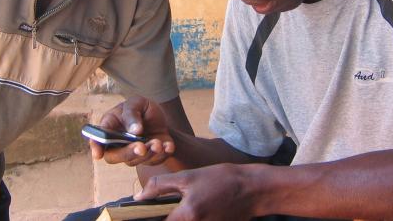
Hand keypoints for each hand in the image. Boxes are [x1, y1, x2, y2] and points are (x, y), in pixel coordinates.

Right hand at [89, 96, 175, 166]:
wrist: (159, 116)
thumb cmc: (141, 108)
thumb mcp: (135, 102)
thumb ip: (132, 113)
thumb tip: (135, 131)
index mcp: (109, 128)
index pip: (97, 140)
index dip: (96, 147)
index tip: (98, 154)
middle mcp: (118, 144)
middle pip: (115, 157)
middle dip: (128, 153)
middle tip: (141, 147)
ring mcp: (133, 153)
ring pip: (135, 161)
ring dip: (147, 154)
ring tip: (157, 143)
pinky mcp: (150, 158)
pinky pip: (154, 161)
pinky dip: (162, 155)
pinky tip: (168, 146)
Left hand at [135, 163, 256, 220]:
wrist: (254, 189)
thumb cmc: (222, 179)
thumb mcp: (189, 176)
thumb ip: (161, 186)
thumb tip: (139, 197)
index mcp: (187, 216)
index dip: (147, 220)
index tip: (138, 215)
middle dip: (163, 218)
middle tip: (159, 209)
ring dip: (176, 218)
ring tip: (176, 208)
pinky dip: (188, 220)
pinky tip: (191, 211)